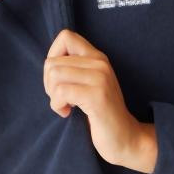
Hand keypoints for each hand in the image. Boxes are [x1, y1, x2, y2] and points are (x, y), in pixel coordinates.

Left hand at [43, 29, 157, 173]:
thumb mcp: (90, 83)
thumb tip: (49, 63)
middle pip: (52, 61)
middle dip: (48, 83)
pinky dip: (57, 105)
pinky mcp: (96, 96)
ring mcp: (99, 78)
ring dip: (52, 95)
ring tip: (65, 105)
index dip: (53, 55)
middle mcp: (99, 63)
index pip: (66, 36)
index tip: (59, 78)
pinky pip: (61, 92)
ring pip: (54, 74)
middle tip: (61, 98)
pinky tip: (67, 112)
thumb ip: (75, 69)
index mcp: (97, 57)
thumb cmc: (101, 113)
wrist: (125, 137)